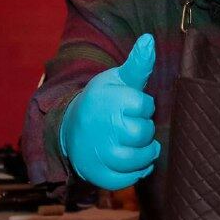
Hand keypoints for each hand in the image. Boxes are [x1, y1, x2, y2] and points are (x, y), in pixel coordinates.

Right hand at [59, 34, 160, 189]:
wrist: (69, 127)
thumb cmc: (102, 100)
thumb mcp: (117, 79)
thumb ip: (138, 64)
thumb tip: (149, 39)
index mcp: (110, 102)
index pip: (146, 106)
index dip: (143, 106)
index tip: (132, 105)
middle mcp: (104, 128)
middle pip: (144, 133)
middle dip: (143, 128)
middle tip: (130, 123)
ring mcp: (100, 153)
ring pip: (139, 158)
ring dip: (145, 152)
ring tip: (136, 142)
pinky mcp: (98, 174)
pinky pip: (127, 180)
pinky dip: (136, 172)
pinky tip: (133, 161)